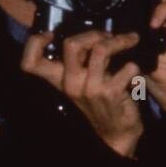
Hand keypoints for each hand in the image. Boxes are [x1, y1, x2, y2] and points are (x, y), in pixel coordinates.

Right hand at [21, 29, 144, 157]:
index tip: (52, 34)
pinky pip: (126, 67)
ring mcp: (90, 89)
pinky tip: (135, 70)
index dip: (35, 43)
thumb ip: (81, 61)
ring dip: (119, 42)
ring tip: (129, 42)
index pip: (30, 63)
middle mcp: (70, 83)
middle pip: (71, 44)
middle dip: (95, 33)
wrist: (116, 133)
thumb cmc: (101, 102)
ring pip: (100, 51)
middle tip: (110, 37)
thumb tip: (92, 33)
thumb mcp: (83, 82)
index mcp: (60, 80)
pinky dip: (134, 65)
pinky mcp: (110, 93)